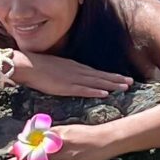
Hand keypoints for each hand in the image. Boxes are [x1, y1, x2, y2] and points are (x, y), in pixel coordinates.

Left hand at [2, 122, 121, 159]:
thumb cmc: (86, 134)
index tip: (12, 152)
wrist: (106, 139)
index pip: (35, 141)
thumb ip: (54, 135)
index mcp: (57, 134)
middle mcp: (59, 144)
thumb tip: (40, 138)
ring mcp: (66, 156)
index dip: (23, 148)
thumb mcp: (68, 129)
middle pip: (36, 153)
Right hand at [15, 52, 133, 98]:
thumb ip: (66, 73)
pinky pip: (83, 90)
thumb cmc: (39, 67)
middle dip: (116, 79)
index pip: (97, 73)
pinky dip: (95, 91)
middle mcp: (77, 71)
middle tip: (131, 82)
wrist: (28, 65)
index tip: (122, 78)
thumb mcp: (57, 68)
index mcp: (75, 67)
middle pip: (101, 76)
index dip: (110, 76)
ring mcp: (73, 78)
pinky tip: (105, 93)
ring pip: (96, 82)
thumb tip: (72, 78)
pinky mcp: (66, 86)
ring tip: (125, 87)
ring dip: (111, 85)